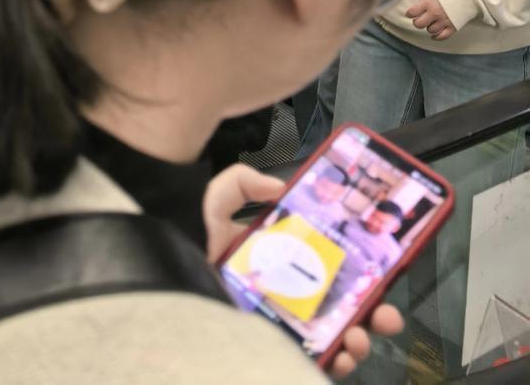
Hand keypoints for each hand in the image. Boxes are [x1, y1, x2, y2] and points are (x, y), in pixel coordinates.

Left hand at [204, 166, 403, 376]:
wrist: (162, 275)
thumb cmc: (187, 237)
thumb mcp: (215, 200)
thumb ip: (243, 183)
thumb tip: (279, 188)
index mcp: (281, 260)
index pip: (328, 266)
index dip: (360, 269)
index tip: (383, 268)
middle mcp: (286, 294)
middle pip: (341, 306)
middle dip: (372, 312)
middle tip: (386, 312)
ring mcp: (281, 325)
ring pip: (333, 338)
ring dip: (359, 341)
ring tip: (361, 336)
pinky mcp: (272, 349)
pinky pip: (312, 362)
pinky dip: (335, 363)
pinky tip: (341, 357)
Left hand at [405, 0, 455, 39]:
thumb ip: (423, 2)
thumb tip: (414, 11)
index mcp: (428, 2)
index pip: (412, 12)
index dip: (410, 13)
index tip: (411, 13)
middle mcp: (435, 13)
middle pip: (418, 24)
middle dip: (417, 22)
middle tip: (419, 19)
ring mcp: (444, 21)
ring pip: (430, 30)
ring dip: (429, 27)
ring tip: (432, 21)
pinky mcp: (452, 28)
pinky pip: (441, 37)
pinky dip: (436, 37)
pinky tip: (433, 35)